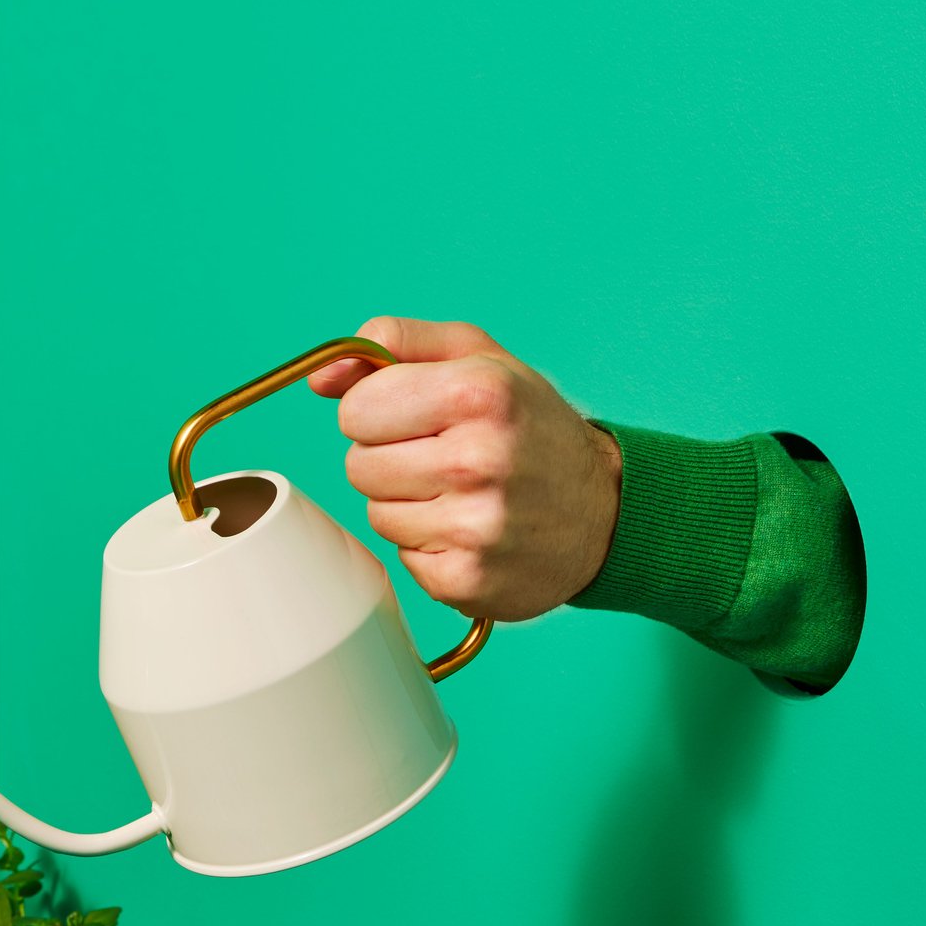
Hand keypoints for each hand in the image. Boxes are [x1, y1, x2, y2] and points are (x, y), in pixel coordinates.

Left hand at [308, 316, 622, 621]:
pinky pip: (403, 557)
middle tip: (445, 458)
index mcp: (478, 393)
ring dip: (408, 505)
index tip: (418, 417)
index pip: (356, 410)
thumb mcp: (478, 360)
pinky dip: (428, 547)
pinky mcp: (466, 580)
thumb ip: (394, 346)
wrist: (606, 511)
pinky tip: (470, 531)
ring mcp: (474, 526)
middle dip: (391, 460)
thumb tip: (320, 376)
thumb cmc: (532, 428)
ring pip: (376, 514)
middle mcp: (478, 459)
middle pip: (358, 465)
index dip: (379, 411)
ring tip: (462, 495)